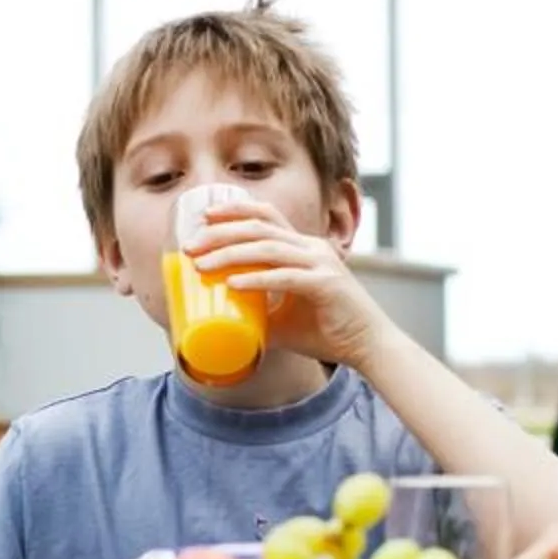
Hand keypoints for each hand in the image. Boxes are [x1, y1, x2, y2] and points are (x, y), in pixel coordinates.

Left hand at [188, 201, 388, 369]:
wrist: (367, 347)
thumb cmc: (327, 331)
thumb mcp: (282, 319)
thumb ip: (256, 312)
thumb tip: (218, 322)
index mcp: (303, 248)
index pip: (266, 216)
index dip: (234, 211)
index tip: (202, 218)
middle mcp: (311, 248)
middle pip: (260, 227)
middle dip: (220, 232)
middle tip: (190, 245)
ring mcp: (320, 264)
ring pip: (268, 248)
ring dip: (231, 254)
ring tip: (202, 265)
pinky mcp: (326, 285)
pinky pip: (285, 277)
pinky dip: (257, 280)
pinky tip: (233, 284)